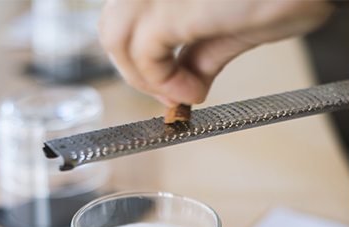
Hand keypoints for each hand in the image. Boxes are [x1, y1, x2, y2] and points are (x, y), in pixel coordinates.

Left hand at [98, 0, 334, 105]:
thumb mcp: (236, 26)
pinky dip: (163, 81)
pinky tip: (192, 92)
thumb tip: (186, 83)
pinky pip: (145, 53)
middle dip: (136, 70)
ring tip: (184, 93)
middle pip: (112, 25)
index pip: (126, 15)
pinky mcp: (173, 8)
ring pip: (116, 37)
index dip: (137, 56)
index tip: (169, 86)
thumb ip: (202, 51)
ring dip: (145, 77)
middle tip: (173, 95)